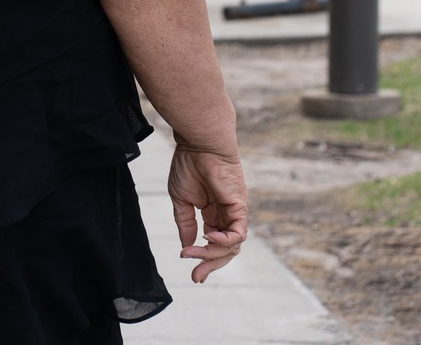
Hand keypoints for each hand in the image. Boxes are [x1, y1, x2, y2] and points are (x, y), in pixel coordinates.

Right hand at [167, 143, 247, 282]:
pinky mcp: (239, 206)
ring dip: (212, 254)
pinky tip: (209, 237)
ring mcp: (234, 212)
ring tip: (193, 253)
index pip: (213, 244)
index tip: (193, 274)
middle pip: (225, 251)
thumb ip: (185, 224)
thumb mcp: (181, 200)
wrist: (198, 144)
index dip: (203, 259)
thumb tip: (187, 247)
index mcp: (212, 214)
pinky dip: (225, 240)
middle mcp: (226, 216)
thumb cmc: (189, 165)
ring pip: (232, 246)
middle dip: (210, 265)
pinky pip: (238, 233)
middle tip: (195, 276)